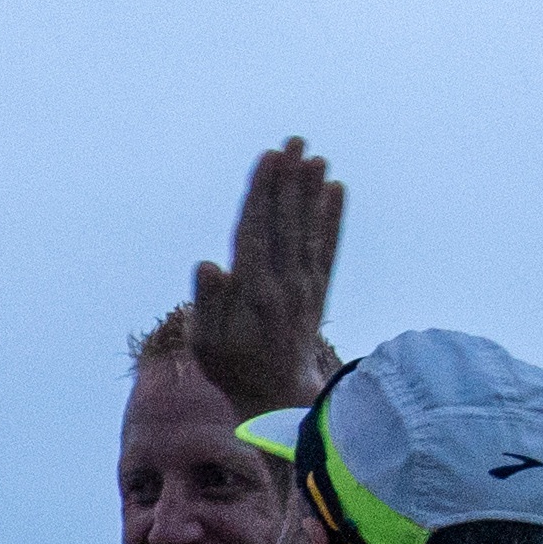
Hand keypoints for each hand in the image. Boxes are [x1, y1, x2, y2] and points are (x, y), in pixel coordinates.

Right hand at [178, 137, 341, 414]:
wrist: (278, 401)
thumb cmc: (232, 370)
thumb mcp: (206, 343)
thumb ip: (207, 303)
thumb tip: (209, 264)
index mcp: (253, 291)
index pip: (256, 230)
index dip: (263, 192)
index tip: (270, 157)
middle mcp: (283, 284)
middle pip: (286, 221)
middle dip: (289, 179)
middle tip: (296, 141)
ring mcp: (305, 288)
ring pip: (308, 230)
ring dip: (312, 191)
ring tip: (317, 158)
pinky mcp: (318, 293)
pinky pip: (327, 249)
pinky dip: (332, 219)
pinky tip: (336, 192)